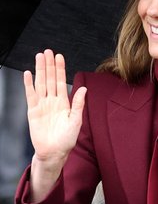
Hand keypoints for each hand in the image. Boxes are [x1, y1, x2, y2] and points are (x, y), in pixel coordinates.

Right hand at [24, 50, 85, 167]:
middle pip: (50, 79)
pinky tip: (28, 74)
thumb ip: (79, 105)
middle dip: (49, 65)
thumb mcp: (76, 121)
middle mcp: (52, 101)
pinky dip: (29, 84)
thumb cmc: (66, 140)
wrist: (54, 152)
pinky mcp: (33, 111)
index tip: (59, 56)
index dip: (60, 69)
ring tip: (39, 57)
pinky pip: (30, 95)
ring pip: (40, 83)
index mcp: (64, 103)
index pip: (61, 82)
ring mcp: (42, 105)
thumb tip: (84, 89)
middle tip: (48, 51)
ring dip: (39, 70)